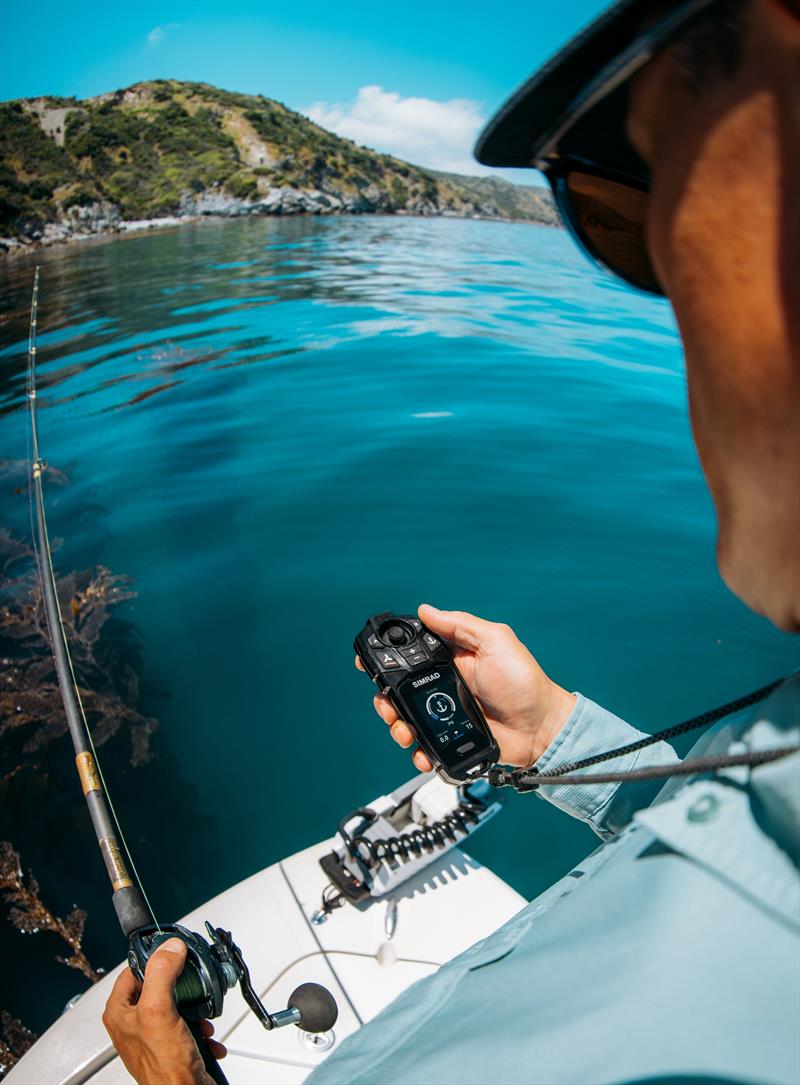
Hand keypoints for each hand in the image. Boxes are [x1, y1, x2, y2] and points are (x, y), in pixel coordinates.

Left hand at [103, 938, 226, 1084]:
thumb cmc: (164, 1068)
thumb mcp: (159, 1010)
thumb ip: (162, 973)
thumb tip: (169, 947)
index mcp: (120, 1011)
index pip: (134, 968)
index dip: (154, 958)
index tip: (173, 954)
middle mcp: (134, 1021)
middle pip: (159, 983)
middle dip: (181, 986)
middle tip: (190, 987)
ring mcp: (153, 1033)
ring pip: (177, 1001)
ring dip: (194, 1007)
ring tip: (198, 1016)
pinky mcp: (171, 1043)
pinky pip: (188, 1022)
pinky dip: (200, 1026)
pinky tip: (204, 1033)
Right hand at [357, 604, 575, 771]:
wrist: (541, 729)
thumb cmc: (524, 682)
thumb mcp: (496, 641)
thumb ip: (460, 625)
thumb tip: (425, 610)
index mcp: (452, 658)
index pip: (411, 653)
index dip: (388, 657)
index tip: (368, 661)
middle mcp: (444, 684)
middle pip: (399, 689)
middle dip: (385, 698)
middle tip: (387, 705)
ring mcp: (445, 713)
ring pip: (405, 719)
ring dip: (396, 726)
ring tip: (403, 732)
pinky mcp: (450, 739)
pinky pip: (424, 746)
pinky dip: (416, 751)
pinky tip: (420, 751)